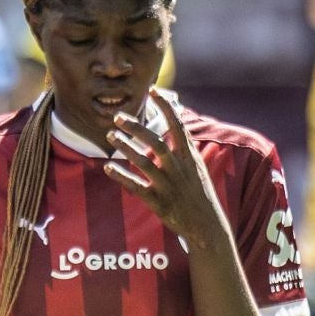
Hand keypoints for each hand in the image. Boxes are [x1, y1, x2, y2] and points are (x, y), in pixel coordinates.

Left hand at [103, 90, 230, 245]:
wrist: (207, 225)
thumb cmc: (198, 193)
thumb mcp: (196, 166)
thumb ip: (183, 145)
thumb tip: (176, 120)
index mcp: (189, 156)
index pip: (178, 125)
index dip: (165, 107)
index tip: (153, 90)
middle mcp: (178, 168)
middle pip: (156, 142)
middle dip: (137, 128)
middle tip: (118, 117)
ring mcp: (168, 185)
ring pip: (144, 162)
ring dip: (126, 147)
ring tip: (110, 136)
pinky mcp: (159, 202)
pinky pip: (137, 187)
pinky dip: (122, 177)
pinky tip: (108, 167)